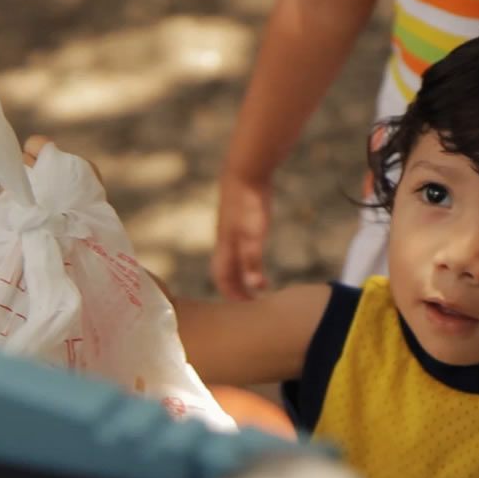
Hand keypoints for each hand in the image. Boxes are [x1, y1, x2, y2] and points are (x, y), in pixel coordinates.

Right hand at [212, 173, 272, 299]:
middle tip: (254, 301)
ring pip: (232, 259)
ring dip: (241, 275)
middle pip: (226, 272)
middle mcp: (225, 241)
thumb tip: (253, 285)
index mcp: (226, 247)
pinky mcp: (240, 220)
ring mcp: (231, 230)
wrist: (247, 170)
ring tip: (256, 285)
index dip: (232, 294)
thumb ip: (252, 260)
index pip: (222, 278)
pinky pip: (239, 247)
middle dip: (236, 289)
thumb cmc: (249, 202)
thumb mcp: (254, 234)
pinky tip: (256, 258)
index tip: (248, 307)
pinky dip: (247, 259)